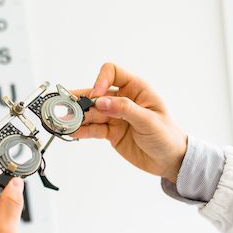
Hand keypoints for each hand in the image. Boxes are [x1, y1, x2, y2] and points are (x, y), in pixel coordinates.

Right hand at [74, 63, 187, 182]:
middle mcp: (123, 99)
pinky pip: (93, 128)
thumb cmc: (167, 136)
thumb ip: (125, 109)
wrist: (170, 160)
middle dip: (80, 99)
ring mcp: (115, 116)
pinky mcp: (111, 132)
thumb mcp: (149, 121)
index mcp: (136, 89)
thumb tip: (101, 101)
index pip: (112, 72)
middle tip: (64, 106)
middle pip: (96, 93)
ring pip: (91, 112)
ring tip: (62, 121)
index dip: (101, 80)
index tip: (96, 96)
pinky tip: (71, 132)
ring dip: (77, 116)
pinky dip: (81, 130)